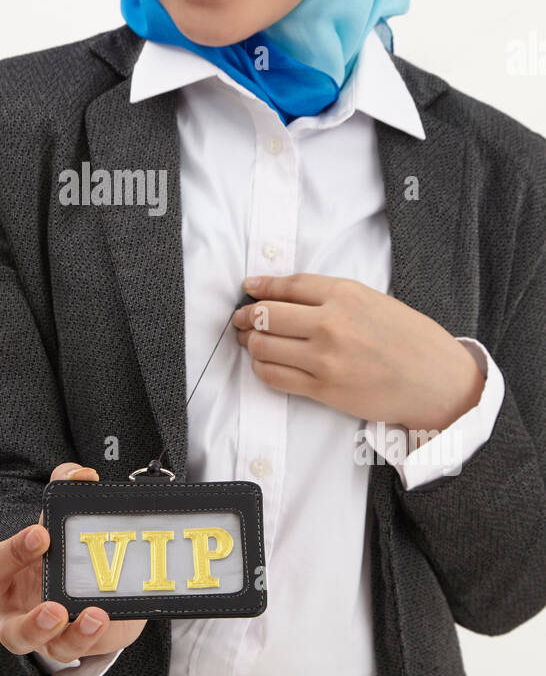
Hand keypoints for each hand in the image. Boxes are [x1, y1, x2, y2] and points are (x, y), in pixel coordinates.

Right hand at [0, 462, 147, 663]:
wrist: (72, 578)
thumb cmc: (50, 549)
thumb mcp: (52, 518)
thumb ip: (64, 486)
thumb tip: (83, 475)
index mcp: (1, 578)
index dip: (10, 553)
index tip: (41, 534)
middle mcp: (18, 615)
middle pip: (13, 633)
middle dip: (34, 623)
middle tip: (55, 607)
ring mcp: (49, 637)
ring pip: (53, 651)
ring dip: (75, 637)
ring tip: (96, 616)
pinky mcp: (81, 644)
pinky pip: (87, 648)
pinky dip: (99, 635)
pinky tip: (112, 618)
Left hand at [232, 273, 484, 434]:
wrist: (436, 381)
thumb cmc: (409, 338)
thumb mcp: (373, 300)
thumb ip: (332, 296)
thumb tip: (286, 294)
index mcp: (345, 294)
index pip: (287, 286)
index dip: (260, 287)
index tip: (248, 287)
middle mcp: (331, 323)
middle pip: (266, 315)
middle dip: (245, 316)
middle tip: (239, 319)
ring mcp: (325, 358)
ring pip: (263, 346)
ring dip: (250, 343)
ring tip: (250, 342)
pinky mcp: (324, 389)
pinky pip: (275, 376)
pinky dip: (262, 368)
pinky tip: (265, 364)